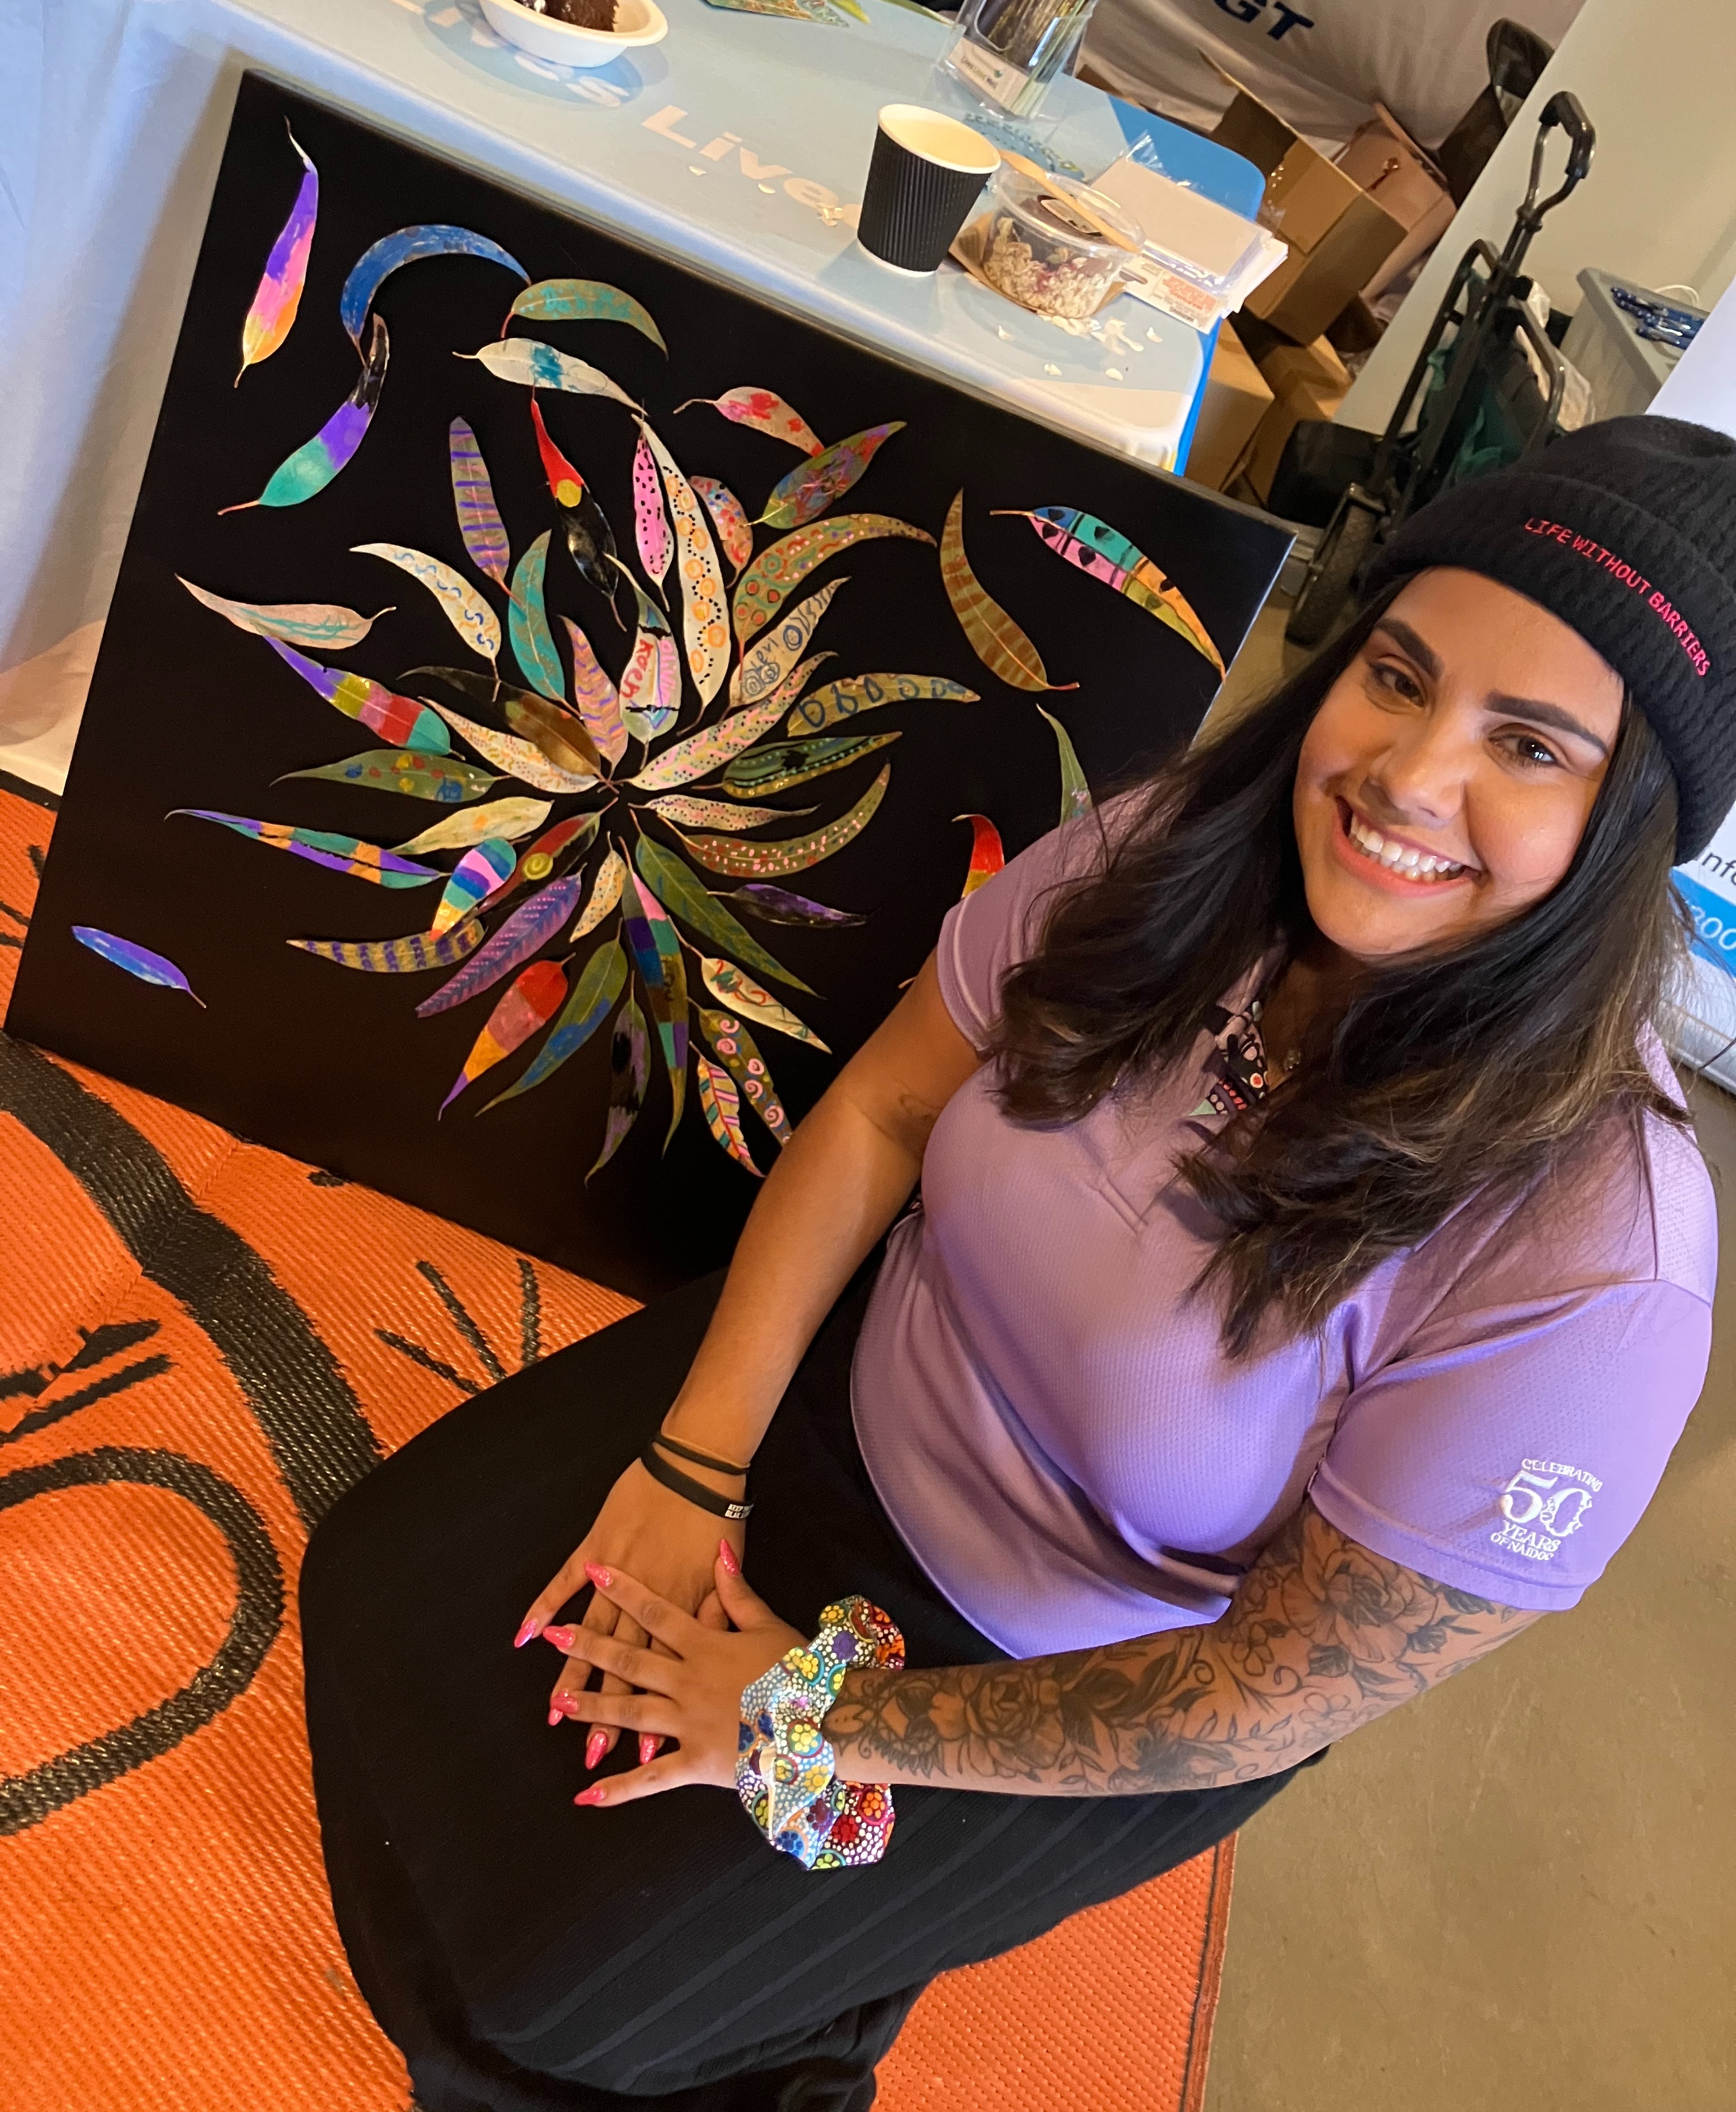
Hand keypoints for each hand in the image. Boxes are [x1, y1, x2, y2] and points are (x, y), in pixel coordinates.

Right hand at [516, 1457, 747, 1766]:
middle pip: (625, 1665)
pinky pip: (565, 1581)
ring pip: (593, 1634)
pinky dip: (544, 1606)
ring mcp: (618, 1573)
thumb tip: (717, 1649)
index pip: (666, 1674)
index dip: (657, 1712)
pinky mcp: (597, 1546)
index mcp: (684, 1607)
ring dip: (574, 1673)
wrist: (697, 1467)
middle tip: (592, 1750)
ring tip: (556, 1711)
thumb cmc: (719, 1517)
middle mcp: (648, 1598)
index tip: (643, 1755)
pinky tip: (525, 1636)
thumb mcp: (730, 1572)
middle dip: (609, 1710)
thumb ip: (723, 1611)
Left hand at [543, 1543, 803, 1806]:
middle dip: (589, 1647)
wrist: (824, 1722)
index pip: (655, 1612)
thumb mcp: (769, 1625)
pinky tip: (587, 1793)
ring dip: (593, 1709)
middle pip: (631, 1660)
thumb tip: (719, 1553)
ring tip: (560, 1704)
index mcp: (706, 1646)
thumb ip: (737, 1593)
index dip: (623, 1590)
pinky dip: (619, 1788)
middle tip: (554, 1638)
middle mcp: (689, 1682)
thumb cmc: (800, 1672)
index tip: (595, 1571)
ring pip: (632, 1713)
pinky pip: (652, 1778)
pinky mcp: (697, 1763)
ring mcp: (689, 1723)